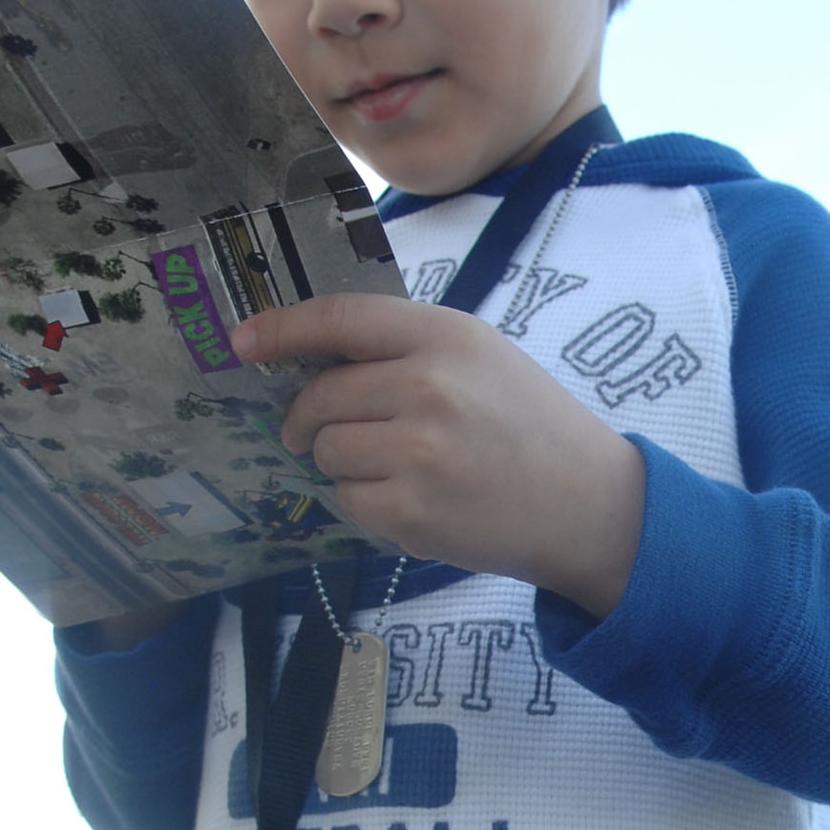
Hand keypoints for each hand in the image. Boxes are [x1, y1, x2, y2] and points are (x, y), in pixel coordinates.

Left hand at [234, 294, 644, 620]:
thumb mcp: (479, 356)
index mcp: (444, 335)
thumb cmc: (528, 424)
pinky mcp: (410, 510)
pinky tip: (411, 498)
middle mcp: (428, 386)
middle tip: (315, 432)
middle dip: (306, 418)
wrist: (587, 503)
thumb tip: (310, 353)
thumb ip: (404, 346)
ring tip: (395, 467)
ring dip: (342, 462)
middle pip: (319, 395)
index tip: (242, 342)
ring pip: (327, 450)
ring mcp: (417, 451)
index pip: (338, 319)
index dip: (280, 329)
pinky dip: (364, 501)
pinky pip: (346, 498)